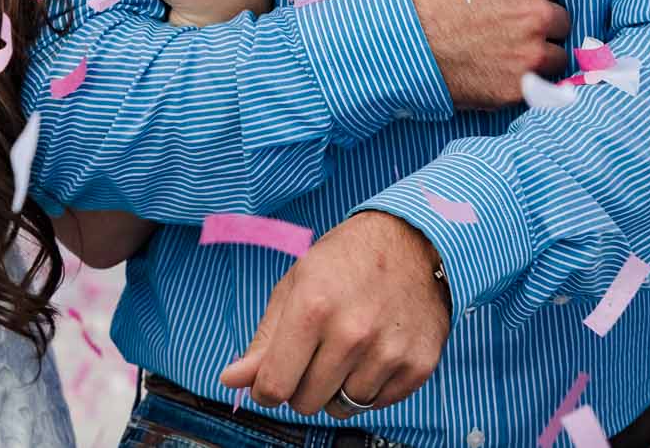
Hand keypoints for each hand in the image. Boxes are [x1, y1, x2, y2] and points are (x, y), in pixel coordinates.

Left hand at [219, 211, 449, 415]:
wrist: (412, 242)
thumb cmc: (345, 261)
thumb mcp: (295, 286)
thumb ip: (264, 340)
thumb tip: (231, 380)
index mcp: (312, 307)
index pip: (275, 385)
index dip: (264, 391)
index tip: (268, 383)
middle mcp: (351, 333)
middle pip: (306, 402)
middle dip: (299, 386)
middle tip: (312, 354)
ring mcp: (388, 351)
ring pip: (341, 407)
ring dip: (335, 387)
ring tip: (344, 350)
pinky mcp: (417, 365)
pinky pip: (376, 405)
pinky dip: (367, 387)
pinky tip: (370, 354)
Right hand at [405, 0, 568, 108]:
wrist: (398, 35)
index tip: (510, 7)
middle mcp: (539, 13)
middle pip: (559, 22)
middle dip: (538, 26)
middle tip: (508, 31)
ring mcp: (531, 53)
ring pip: (556, 56)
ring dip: (537, 56)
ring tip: (506, 56)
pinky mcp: (519, 87)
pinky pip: (537, 86)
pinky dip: (522, 82)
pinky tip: (498, 74)